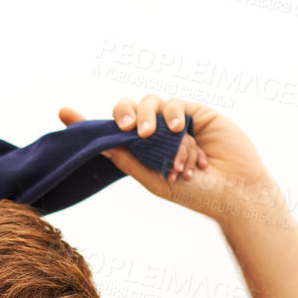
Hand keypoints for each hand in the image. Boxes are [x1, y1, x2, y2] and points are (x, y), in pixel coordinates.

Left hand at [58, 95, 276, 227]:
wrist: (234, 192)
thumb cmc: (195, 193)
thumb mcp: (152, 178)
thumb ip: (126, 159)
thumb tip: (97, 144)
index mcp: (142, 152)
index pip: (110, 132)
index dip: (87, 122)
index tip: (63, 113)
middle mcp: (157, 134)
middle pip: (129, 110)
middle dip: (124, 114)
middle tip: (127, 130)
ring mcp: (176, 122)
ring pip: (151, 105)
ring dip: (151, 120)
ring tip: (156, 138)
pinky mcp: (196, 113)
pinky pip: (175, 104)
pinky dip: (173, 115)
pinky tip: (180, 129)